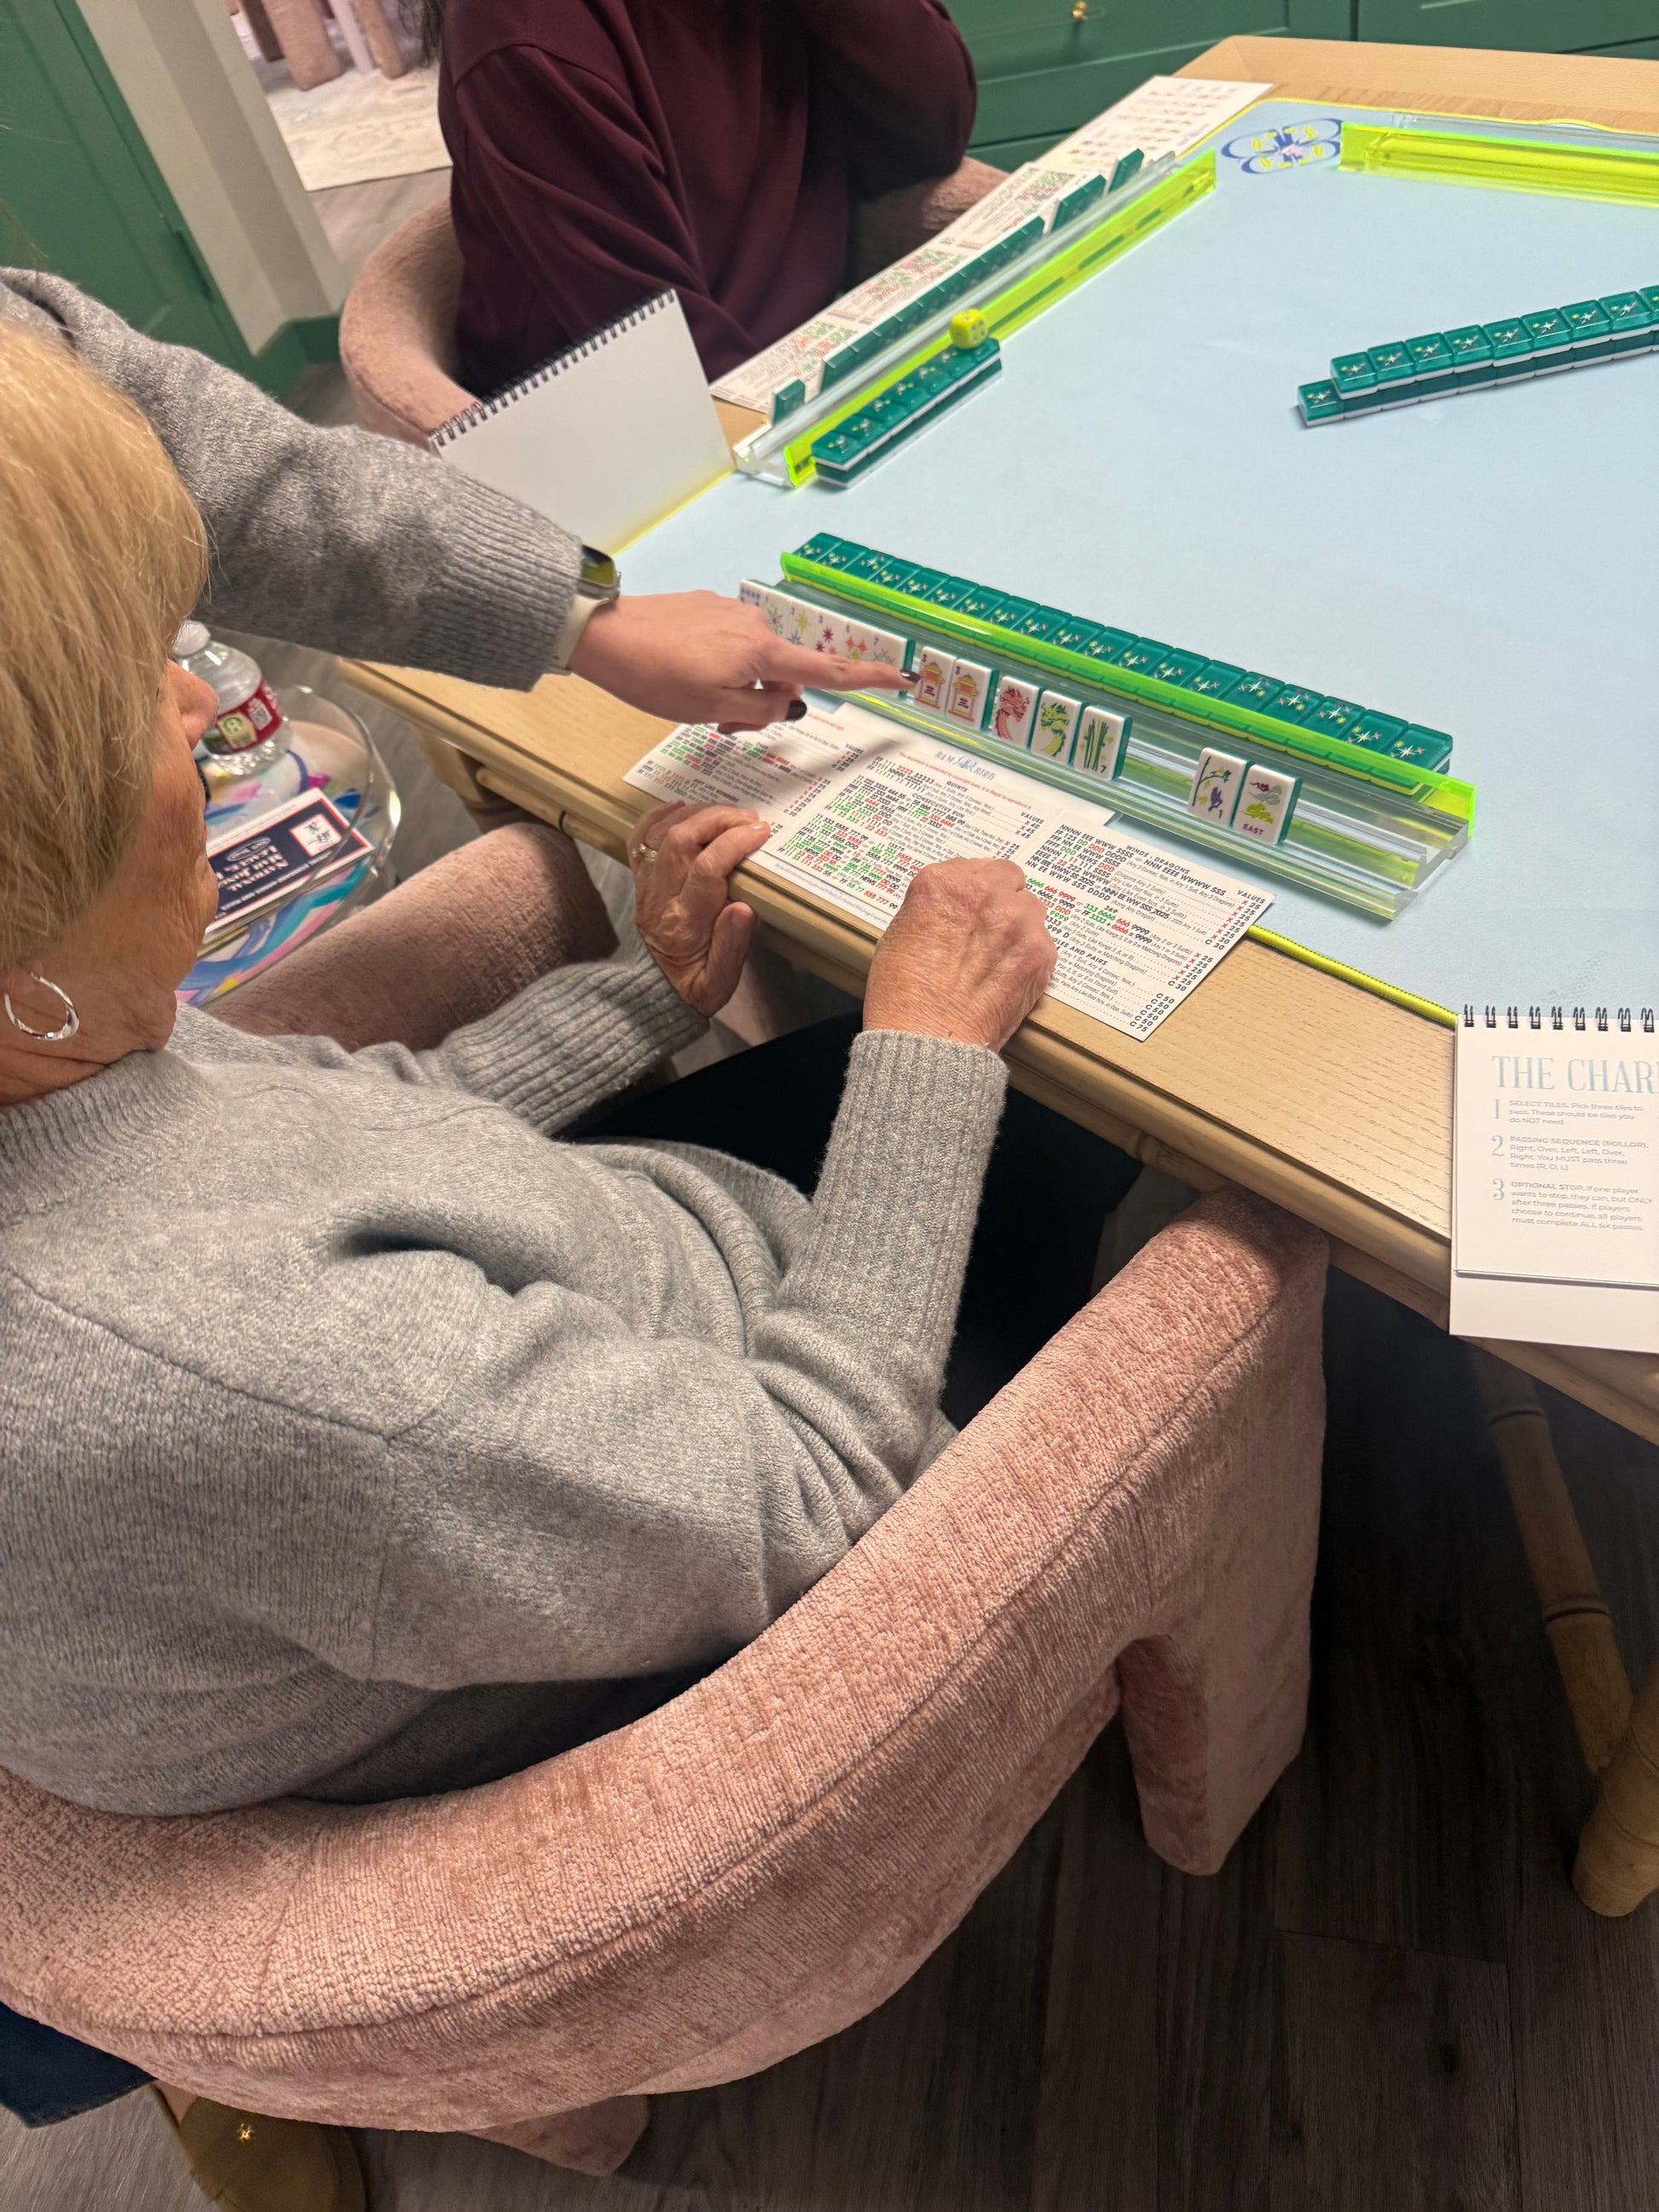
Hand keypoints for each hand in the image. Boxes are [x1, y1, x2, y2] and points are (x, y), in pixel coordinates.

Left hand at [571, 591, 906, 729]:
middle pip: (784, 674)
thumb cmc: (655, 675)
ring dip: (739, 687)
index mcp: (762, 652)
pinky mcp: (708, 608)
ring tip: (698, 702)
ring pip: (754, 662)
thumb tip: (788, 705)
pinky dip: (721, 667)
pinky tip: (684, 675)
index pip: (828, 670)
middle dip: (766, 702)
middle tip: (725, 726)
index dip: (869, 678)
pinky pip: (730, 645)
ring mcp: (731, 613)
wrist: (604, 634)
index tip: (903, 678)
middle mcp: (755, 625)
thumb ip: (761, 710)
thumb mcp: (713, 709)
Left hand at [629, 800, 773, 1014]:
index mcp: (685, 924)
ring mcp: (647, 886)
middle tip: (749, 818)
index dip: (735, 843)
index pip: (708, 869)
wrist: (655, 992)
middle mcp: (660, 899)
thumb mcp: (720, 983)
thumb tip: (743, 908)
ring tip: (727, 814)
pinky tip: (682, 808)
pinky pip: (640, 838)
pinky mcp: (641, 880)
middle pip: (682, 840)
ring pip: (662, 833)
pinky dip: (658, 816)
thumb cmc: (694, 987)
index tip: (761, 832)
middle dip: (719, 819)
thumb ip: (732, 946)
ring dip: (696, 814)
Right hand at [863, 859, 1056, 1052]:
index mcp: (944, 882)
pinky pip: (1042, 942)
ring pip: (1030, 909)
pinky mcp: (1040, 952)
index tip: (971, 908)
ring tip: (995, 959)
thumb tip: (953, 907)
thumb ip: (933, 905)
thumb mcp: (899, 931)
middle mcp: (985, 893)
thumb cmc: (903, 996)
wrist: (927, 1039)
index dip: (973, 891)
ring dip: (1018, 926)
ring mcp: (1018, 921)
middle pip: (1008, 880)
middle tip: (986, 931)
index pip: (974, 867)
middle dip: (1000, 901)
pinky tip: (1005, 977)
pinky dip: (1029, 957)